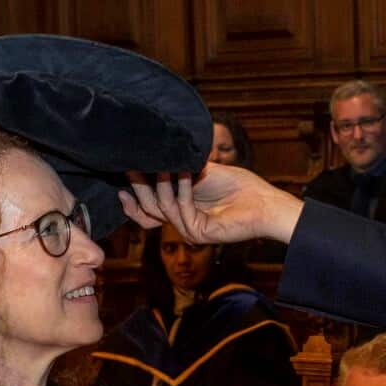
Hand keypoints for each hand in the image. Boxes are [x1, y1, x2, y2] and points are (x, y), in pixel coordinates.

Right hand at [119, 165, 302, 246]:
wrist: (262, 202)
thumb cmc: (238, 186)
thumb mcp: (200, 171)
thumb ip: (178, 167)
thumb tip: (157, 152)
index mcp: (180, 208)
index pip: (148, 209)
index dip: (133, 195)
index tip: (124, 172)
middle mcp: (181, 221)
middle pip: (148, 209)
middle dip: (138, 187)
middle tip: (131, 167)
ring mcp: (189, 230)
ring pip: (161, 208)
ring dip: (159, 184)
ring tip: (160, 164)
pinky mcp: (198, 233)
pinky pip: (181, 209)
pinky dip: (182, 189)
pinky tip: (185, 173)